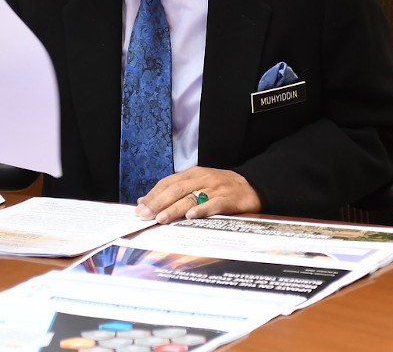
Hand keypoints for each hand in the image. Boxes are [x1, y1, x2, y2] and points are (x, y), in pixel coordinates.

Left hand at [135, 166, 261, 223]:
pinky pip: (214, 204)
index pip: (168, 183)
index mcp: (193, 174)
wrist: (253, 186)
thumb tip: (146, 201)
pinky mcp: (229, 198)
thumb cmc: (221, 188)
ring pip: (191, 197)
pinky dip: (202, 210)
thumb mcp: (198, 184)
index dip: (153, 195)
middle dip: (158, 202)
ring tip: (161, 218)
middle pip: (176, 189)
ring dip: (174, 208)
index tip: (139, 207)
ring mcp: (216, 188)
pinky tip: (191, 216)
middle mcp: (202, 179)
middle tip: (145, 215)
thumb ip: (174, 191)